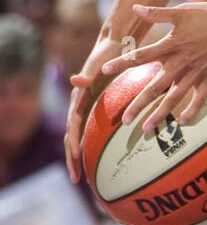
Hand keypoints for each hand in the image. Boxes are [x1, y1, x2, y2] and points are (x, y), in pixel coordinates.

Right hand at [66, 36, 128, 181]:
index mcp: (78, 97)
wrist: (116, 44)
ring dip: (80, 157)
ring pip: (81, 137)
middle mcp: (80, 105)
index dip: (73, 141)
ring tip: (84, 177)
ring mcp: (89, 108)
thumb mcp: (98, 63)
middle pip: (72, 136)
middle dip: (72, 158)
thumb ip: (87, 74)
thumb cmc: (107, 53)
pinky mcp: (99, 108)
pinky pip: (94, 130)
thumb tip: (75, 81)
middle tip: (77, 179)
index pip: (72, 124)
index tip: (75, 156)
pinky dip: (94, 146)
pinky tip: (102, 160)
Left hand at [100, 0, 206, 133]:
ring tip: (146, 128)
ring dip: (160, 114)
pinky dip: (191, 111)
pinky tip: (182, 123)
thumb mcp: (182, 12)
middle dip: (138, 104)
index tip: (104, 71)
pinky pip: (199, 99)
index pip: (141, 55)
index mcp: (171, 44)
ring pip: (174, 97)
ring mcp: (196, 71)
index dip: (122, 63)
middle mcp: (181, 61)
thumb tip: (135, 8)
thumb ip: (157, 13)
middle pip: (155, 86)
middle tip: (124, 119)